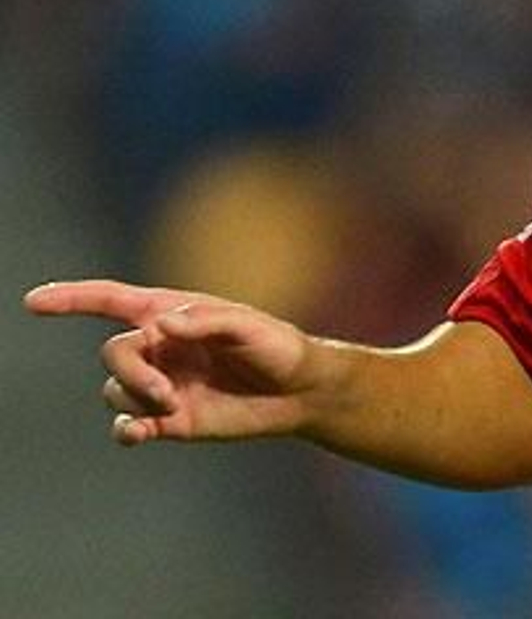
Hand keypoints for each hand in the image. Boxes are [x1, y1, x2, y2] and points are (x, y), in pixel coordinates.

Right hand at [24, 279, 320, 446]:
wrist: (299, 391)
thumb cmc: (277, 346)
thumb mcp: (249, 326)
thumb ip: (205, 321)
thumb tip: (161, 326)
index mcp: (172, 314)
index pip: (112, 301)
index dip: (72, 299)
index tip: (33, 302)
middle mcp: (160, 347)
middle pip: (114, 353)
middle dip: (131, 371)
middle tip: (165, 390)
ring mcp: (161, 383)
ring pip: (116, 390)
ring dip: (136, 398)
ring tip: (173, 403)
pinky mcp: (169, 419)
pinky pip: (127, 425)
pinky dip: (126, 430)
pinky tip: (138, 433)